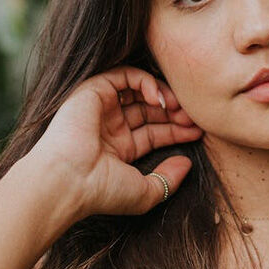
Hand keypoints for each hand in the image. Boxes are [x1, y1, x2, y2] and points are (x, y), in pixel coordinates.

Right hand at [25, 65, 202, 218]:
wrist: (69, 181)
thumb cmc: (102, 192)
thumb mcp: (146, 193)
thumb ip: (168, 179)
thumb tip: (186, 164)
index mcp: (119, 149)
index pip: (155, 132)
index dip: (178, 130)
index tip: (199, 132)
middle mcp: (109, 127)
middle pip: (149, 111)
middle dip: (174, 112)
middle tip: (193, 116)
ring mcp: (101, 109)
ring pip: (138, 90)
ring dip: (162, 95)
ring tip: (178, 107)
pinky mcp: (92, 91)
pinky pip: (123, 75)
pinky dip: (145, 81)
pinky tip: (158, 99)